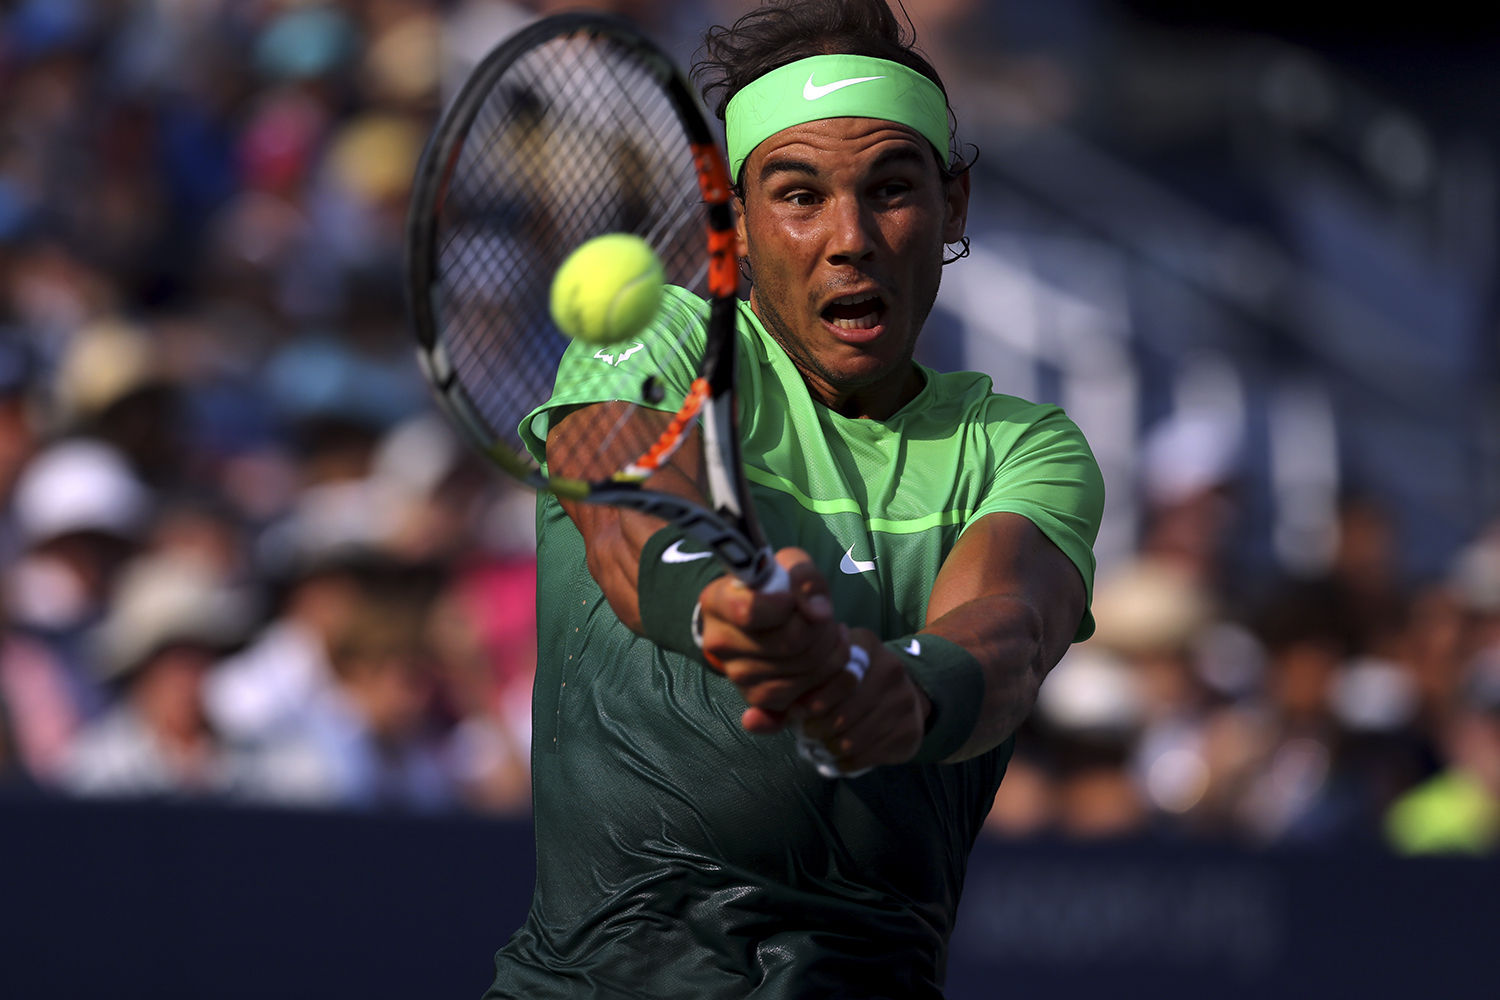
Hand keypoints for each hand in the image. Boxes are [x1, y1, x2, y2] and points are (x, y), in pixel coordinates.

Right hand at [697, 548, 849, 727]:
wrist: (760, 618)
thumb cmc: (775, 586)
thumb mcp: (789, 566)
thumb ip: (805, 577)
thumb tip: (818, 613)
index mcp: (717, 601)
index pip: (750, 611)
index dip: (784, 605)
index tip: (792, 598)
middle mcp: (719, 642)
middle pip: (789, 643)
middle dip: (820, 628)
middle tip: (825, 617)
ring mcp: (736, 675)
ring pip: (801, 673)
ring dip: (830, 653)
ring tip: (829, 634)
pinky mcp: (756, 699)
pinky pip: (800, 701)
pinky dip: (825, 681)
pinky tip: (826, 662)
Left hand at [792, 629, 930, 772]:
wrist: (905, 693)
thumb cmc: (855, 680)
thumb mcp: (835, 665)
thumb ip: (806, 680)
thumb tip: (768, 716)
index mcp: (867, 646)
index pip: (837, 677)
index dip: (814, 700)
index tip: (797, 712)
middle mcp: (891, 669)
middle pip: (844, 712)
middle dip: (818, 729)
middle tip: (806, 735)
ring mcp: (904, 701)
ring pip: (854, 739)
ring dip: (830, 749)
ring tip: (818, 750)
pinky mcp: (910, 731)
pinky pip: (868, 756)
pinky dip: (845, 763)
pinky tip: (835, 761)